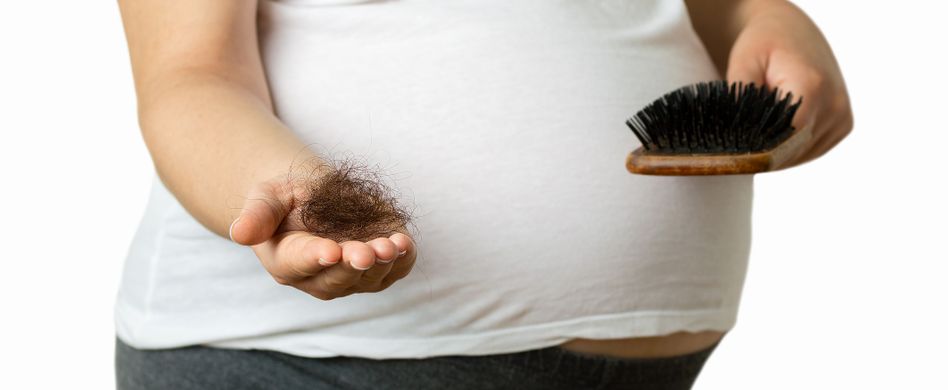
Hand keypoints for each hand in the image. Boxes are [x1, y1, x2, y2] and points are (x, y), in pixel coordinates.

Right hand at [228, 174, 416, 300]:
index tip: (330, 251)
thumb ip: (257, 215)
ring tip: (392, 245)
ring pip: (369, 278)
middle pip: (338, 277)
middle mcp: (319, 277)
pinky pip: (394, 270)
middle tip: (366, 251)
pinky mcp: (379, 267)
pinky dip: (403, 260)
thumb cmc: (285, 200)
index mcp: (286, 261)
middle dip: (353, 264)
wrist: (313, 198)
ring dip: (382, 264)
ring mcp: (352, 276)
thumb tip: (240, 233)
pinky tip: (405, 243)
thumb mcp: (266, 197)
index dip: (315, 258)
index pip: (300, 264)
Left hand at [726, 0, 852, 166]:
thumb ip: (741, 100)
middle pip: (793, 151)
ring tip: (757, 129)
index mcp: (813, 87)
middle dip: (763, 152)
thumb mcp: (743, 63)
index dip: (758, 150)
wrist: (791, 31)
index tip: (735, 151)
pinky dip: (789, 149)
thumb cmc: (762, 44)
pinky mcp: (842, 125)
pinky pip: (810, 150)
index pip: (785, 139)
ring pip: (800, 156)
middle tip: (738, 142)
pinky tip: (773, 131)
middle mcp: (835, 105)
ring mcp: (842, 117)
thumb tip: (738, 136)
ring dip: (776, 152)